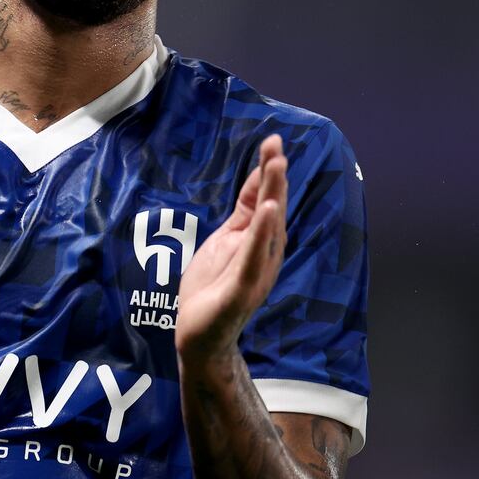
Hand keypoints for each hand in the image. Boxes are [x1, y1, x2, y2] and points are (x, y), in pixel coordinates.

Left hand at [176, 134, 287, 363]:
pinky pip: (254, 258)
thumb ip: (244, 212)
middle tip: (277, 147)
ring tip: (277, 168)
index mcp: (258, 240)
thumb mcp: (226, 240)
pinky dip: (262, 235)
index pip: (264, 199)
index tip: (272, 141)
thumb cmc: (213, 287)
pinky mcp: (243, 289)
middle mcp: (264, 253)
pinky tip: (269, 214)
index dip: (268, 171)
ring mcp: (256, 271)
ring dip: (274, 198)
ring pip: (267, 230)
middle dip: (275, 177)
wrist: (201, 337)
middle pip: (272, 208)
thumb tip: (261, 178)